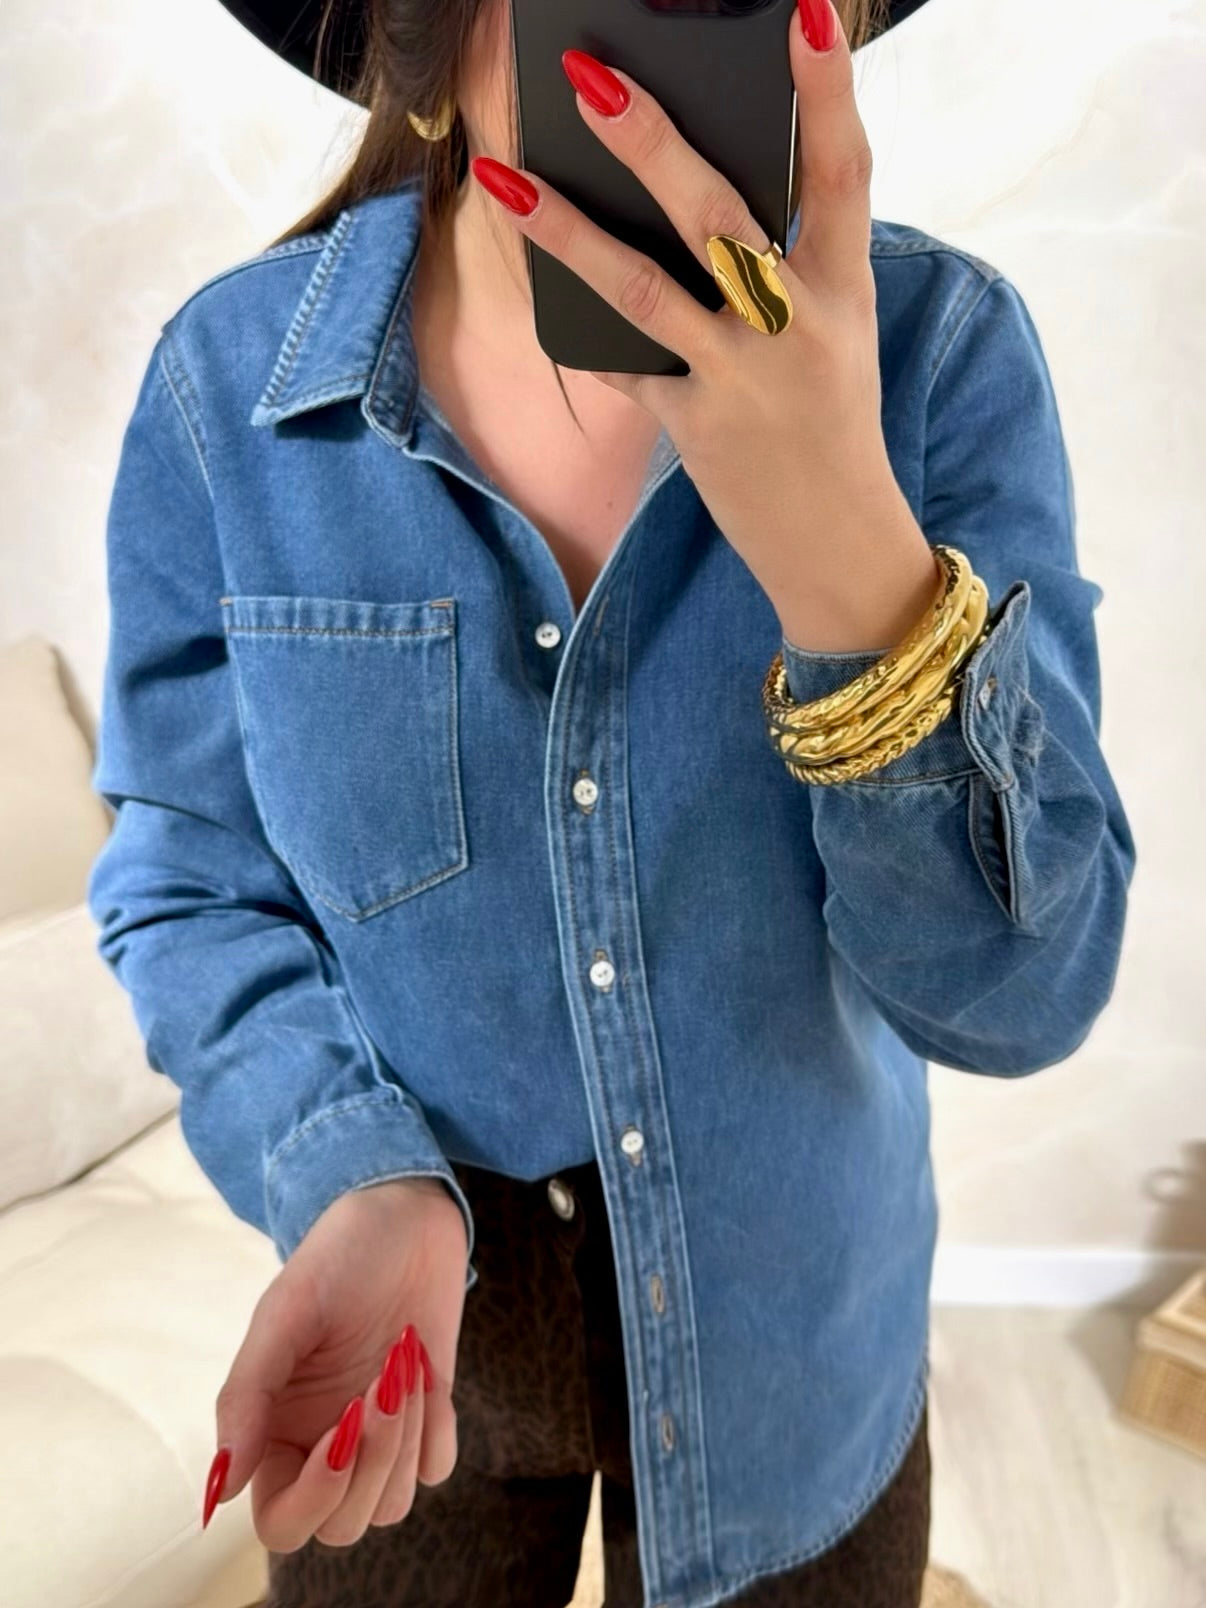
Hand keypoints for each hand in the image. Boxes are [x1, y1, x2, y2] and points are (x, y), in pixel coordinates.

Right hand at [203, 1175, 468, 1550]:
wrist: (405, 1214)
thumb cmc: (337, 1256)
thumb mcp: (284, 1313)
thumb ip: (246, 1397)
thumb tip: (221, 1487)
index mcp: (275, 1429)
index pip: (280, 1522)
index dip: (312, 1497)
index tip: (342, 1429)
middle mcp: (322, 1443)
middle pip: (341, 1524)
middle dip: (371, 1464)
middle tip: (381, 1386)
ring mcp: (377, 1434)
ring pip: (391, 1504)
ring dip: (405, 1442)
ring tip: (402, 1364)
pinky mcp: (427, 1417)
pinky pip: (436, 1468)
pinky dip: (438, 1430)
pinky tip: (427, 1373)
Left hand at [471, 0, 939, 653]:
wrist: (839, 544)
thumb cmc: (831, 422)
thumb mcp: (833, 334)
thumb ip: (785, 265)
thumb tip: (688, 193)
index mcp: (843, 289)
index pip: (844, 172)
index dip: (826, 90)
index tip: (803, 11)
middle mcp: (796, 327)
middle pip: (718, 218)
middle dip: (652, 144)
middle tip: (589, 78)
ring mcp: (741, 379)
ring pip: (645, 290)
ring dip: (569, 232)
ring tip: (507, 178)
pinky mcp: (695, 426)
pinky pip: (622, 365)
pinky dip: (576, 330)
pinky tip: (527, 287)